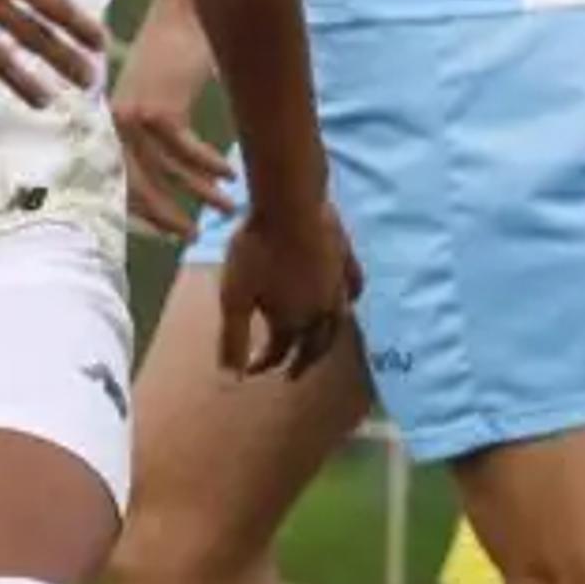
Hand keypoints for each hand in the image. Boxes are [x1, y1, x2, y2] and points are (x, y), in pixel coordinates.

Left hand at [112, 0, 230, 237]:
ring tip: (226, 209)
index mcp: (112, 122)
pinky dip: (210, 167)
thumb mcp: (160, 97)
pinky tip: (230, 175)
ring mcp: (135, 117)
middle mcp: (116, 123)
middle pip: (137, 187)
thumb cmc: (176, 54)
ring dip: (200, 194)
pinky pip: (188, 153)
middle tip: (192, 236)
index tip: (166, 229)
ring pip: (168, 173)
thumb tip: (183, 179)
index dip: (142, 209)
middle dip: (166, 216)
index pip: (120, 179)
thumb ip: (160, 133)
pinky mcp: (159, 110)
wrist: (183, 13)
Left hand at [212, 197, 354, 377]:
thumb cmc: (256, 249)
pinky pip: (353, 289)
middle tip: (293, 374)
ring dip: (326, 338)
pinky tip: (347, 301)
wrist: (290, 204)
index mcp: (293, 321)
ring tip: (320, 344)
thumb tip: (231, 379)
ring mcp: (338, 286)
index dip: (263, 364)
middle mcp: (322, 311)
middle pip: (314, 345)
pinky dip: (350, 302)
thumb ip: (233, 339)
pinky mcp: (346, 260)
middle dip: (302, 361)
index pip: (279, 353)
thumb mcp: (234, 296)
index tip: (250, 369)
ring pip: (338, 322)